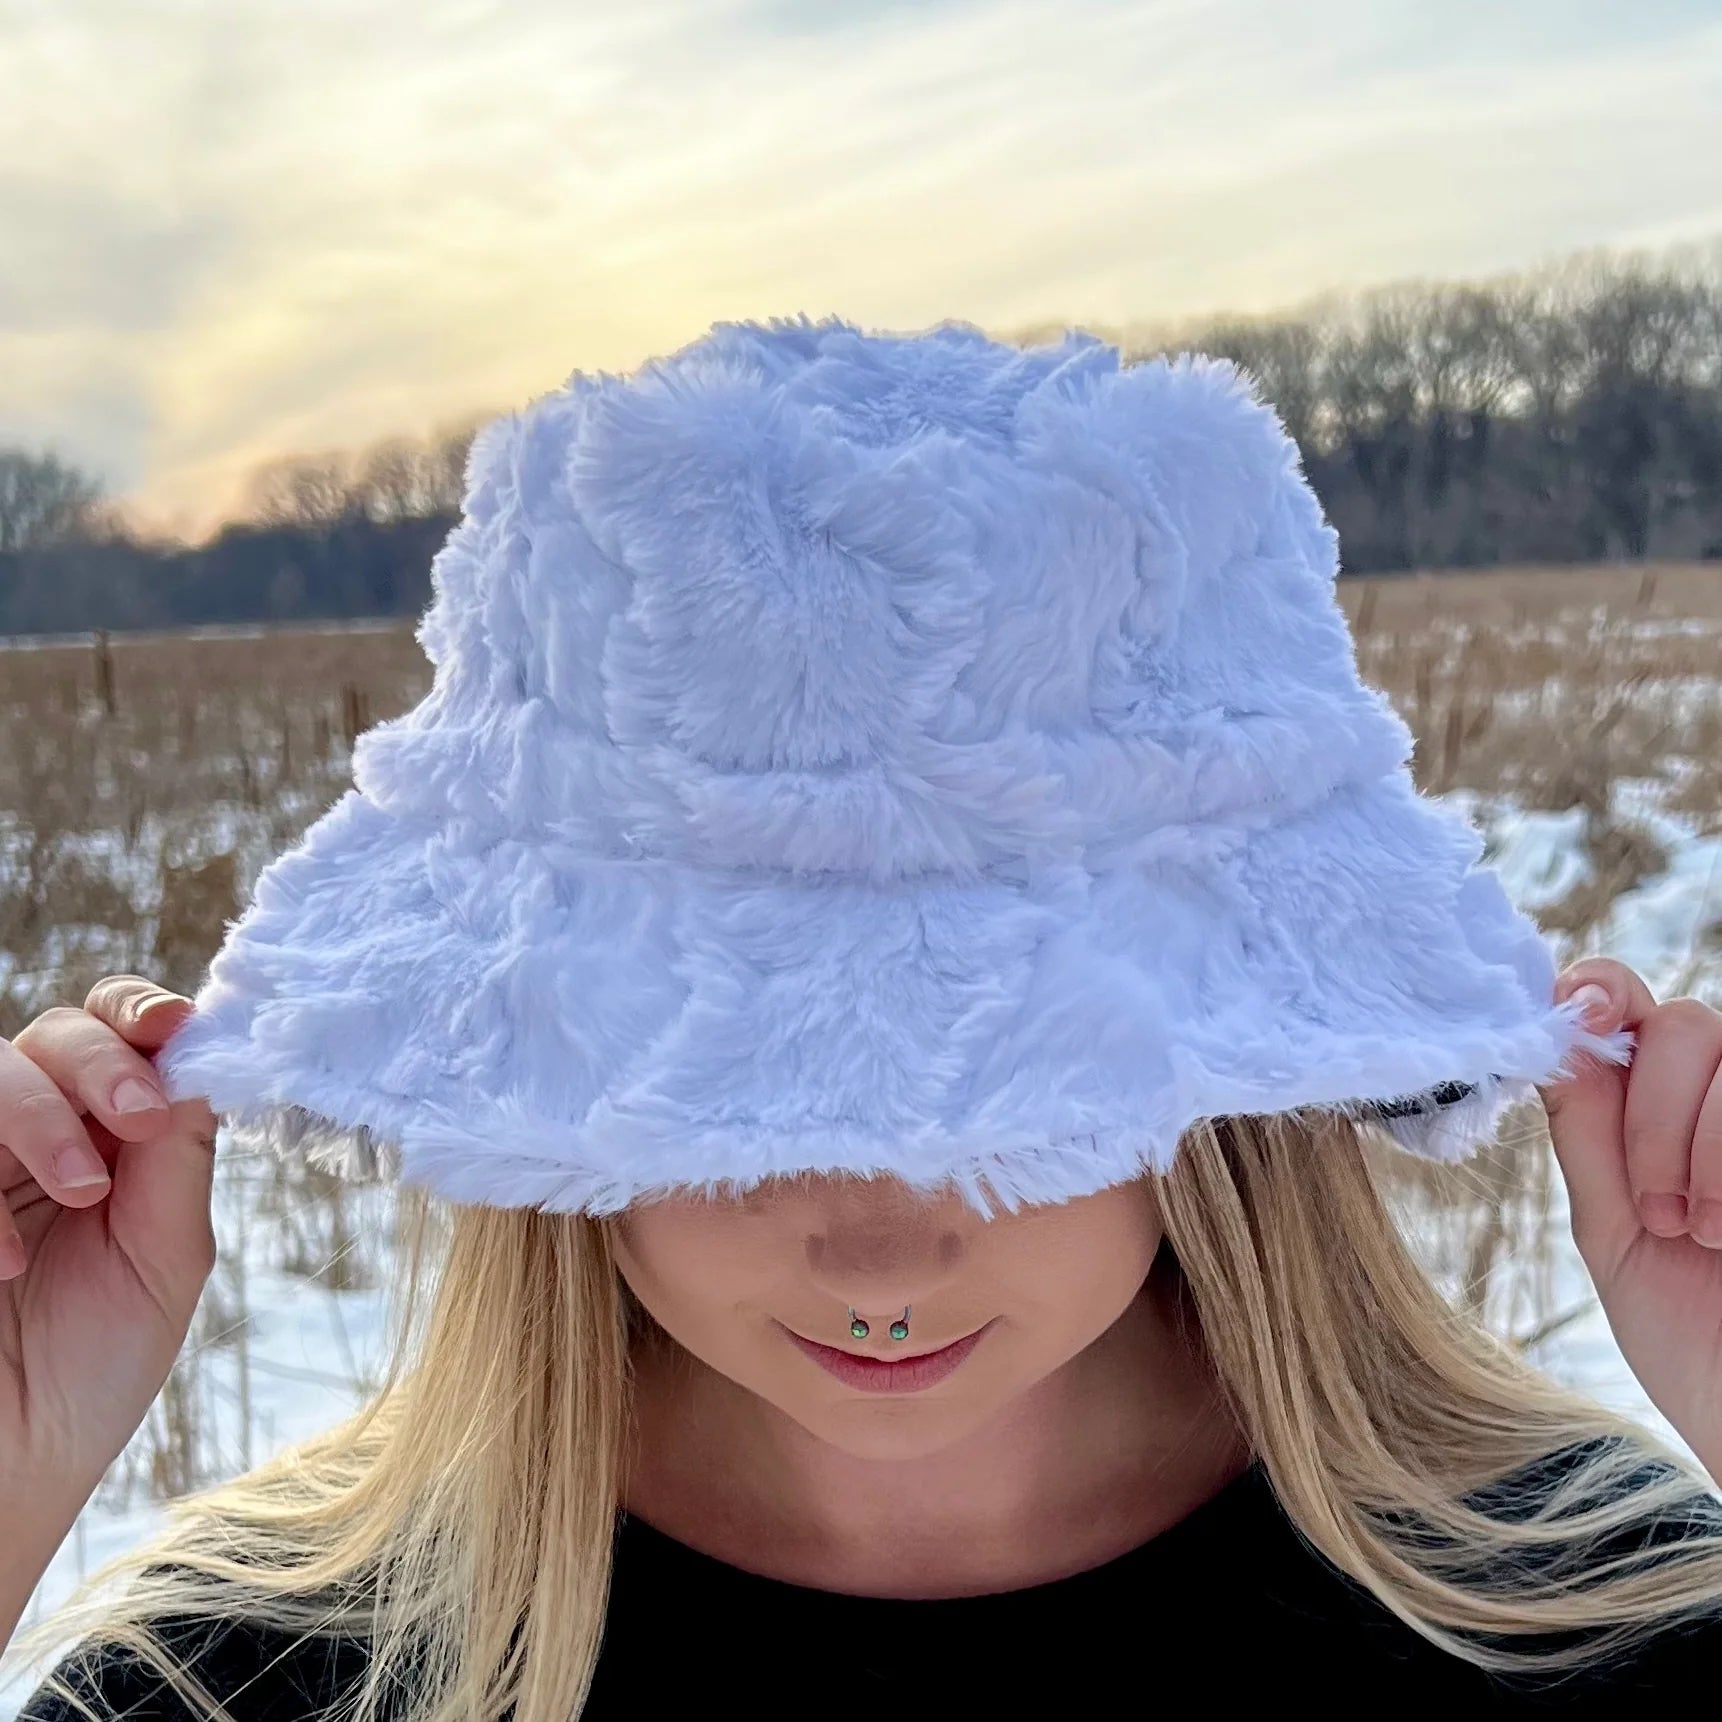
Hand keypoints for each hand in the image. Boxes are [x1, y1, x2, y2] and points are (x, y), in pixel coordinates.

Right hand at [0, 975, 216, 1516]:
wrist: (4, 1476)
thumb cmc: (85, 1376)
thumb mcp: (164, 1261)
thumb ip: (178, 1158)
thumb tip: (202, 1058)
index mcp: (103, 1140)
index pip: (118, 1037)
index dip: (143, 1015)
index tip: (177, 1028)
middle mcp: (27, 1136)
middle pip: (54, 1035)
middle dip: (100, 1062)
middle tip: (135, 1118)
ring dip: (39, 1115)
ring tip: (80, 1194)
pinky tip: (3, 1260)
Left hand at [1538, 958, 1721, 1476]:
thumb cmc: (1699, 1342)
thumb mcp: (1616, 1230)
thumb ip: (1589, 1132)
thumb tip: (1549, 1035)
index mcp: (1667, 1112)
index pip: (1630, 1004)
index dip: (1599, 990)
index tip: (1575, 1013)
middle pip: (1682, 1024)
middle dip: (1648, 1114)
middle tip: (1656, 1211)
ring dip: (1694, 1147)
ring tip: (1701, 1235)